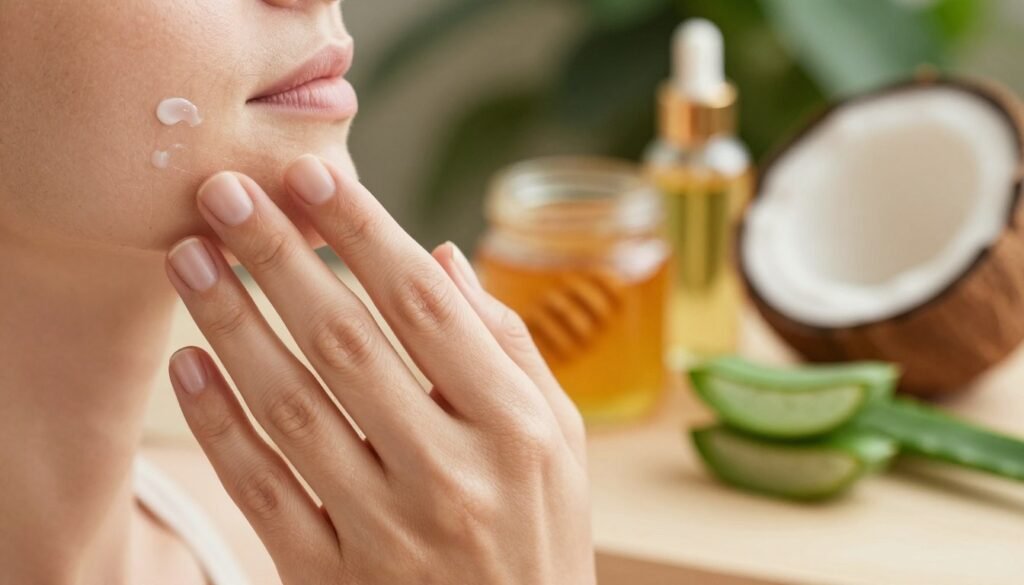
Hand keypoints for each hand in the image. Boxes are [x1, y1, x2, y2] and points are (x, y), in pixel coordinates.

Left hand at [164, 155, 594, 583]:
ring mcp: (387, 530)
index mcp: (515, 428)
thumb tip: (442, 257)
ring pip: (291, 408)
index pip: (427, 308)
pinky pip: (262, 490)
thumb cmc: (541, 532)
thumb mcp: (558, 439)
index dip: (365, 235)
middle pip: (347, 343)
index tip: (312, 178)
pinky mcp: (332, 579)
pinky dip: (219, 425)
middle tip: (224, 193)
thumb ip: (507, 346)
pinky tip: (189, 365)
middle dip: (278, 258)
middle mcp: (451, 474)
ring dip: (232, 325)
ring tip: (189, 259)